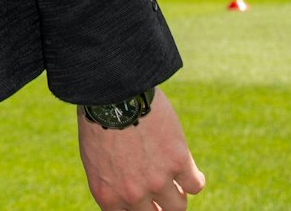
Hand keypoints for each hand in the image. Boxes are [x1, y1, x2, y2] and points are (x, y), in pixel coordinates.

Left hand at [76, 88, 203, 210]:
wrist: (110, 91)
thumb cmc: (99, 120)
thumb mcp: (95, 158)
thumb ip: (111, 181)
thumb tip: (128, 194)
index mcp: (107, 195)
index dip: (141, 210)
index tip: (149, 205)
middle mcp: (132, 194)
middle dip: (160, 207)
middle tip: (163, 195)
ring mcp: (156, 181)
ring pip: (178, 205)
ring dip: (177, 193)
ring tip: (175, 179)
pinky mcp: (177, 162)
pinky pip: (195, 184)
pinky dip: (194, 178)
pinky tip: (188, 168)